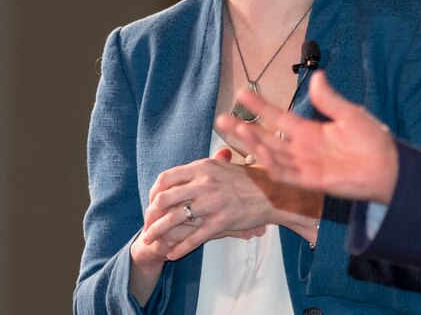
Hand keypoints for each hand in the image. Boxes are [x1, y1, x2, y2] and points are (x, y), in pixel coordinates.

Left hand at [140, 147, 277, 261]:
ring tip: (149, 240)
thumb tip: (185, 172)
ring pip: (174, 219)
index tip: (151, 202)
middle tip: (147, 224)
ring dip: (157, 232)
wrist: (274, 194)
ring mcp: (212, 203)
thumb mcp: (224, 166)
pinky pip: (194, 237)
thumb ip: (204, 167)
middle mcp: (204, 183)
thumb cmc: (250, 180)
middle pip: (164, 199)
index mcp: (203, 167)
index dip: (153, 192)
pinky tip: (172, 254)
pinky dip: (179, 248)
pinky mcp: (221, 222)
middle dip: (150, 215)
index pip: (166, 178)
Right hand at [220, 71, 400, 204]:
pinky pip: (285, 173)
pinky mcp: (311, 181)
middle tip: (221, 118)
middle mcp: (302, 148)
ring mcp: (304, 165)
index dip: (260, 106)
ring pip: (270, 154)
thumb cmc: (373, 141)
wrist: (389, 167)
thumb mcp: (350, 114)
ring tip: (234, 129)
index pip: (277, 117)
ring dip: (252, 144)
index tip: (242, 93)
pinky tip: (258, 151)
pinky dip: (271, 163)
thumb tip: (316, 76)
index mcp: (309, 131)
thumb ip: (329, 100)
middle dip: (243, 128)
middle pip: (266, 137)